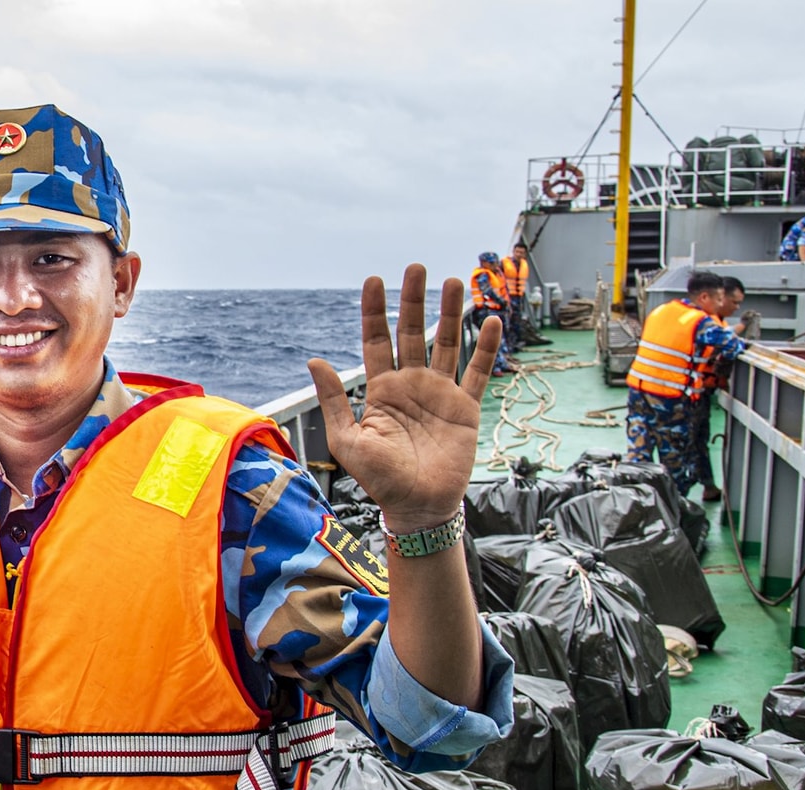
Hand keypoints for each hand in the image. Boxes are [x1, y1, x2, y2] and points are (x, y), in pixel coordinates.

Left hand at [307, 265, 497, 529]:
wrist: (417, 507)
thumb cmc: (379, 480)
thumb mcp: (347, 440)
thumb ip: (335, 400)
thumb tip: (314, 360)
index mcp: (381, 389)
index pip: (376, 340)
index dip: (374, 311)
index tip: (373, 280)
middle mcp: (411, 385)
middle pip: (412, 333)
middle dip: (413, 300)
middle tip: (416, 267)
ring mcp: (440, 394)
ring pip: (446, 344)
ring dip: (451, 313)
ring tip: (454, 281)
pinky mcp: (466, 408)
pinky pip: (478, 372)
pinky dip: (486, 348)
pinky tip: (491, 322)